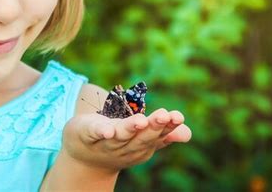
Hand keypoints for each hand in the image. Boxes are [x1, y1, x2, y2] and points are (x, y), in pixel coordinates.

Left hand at [62, 108, 191, 172]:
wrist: (84, 157)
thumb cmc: (118, 142)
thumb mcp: (141, 138)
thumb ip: (162, 134)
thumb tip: (188, 134)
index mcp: (143, 144)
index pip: (158, 135)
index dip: (169, 126)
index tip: (178, 116)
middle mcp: (127, 146)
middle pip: (142, 137)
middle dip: (153, 126)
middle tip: (164, 115)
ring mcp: (107, 142)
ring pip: (121, 135)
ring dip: (131, 128)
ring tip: (141, 121)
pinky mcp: (88, 134)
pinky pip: (95, 133)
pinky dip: (101, 132)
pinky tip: (107, 130)